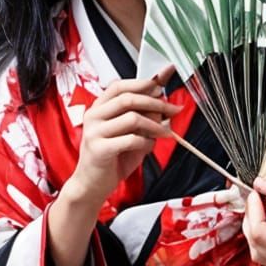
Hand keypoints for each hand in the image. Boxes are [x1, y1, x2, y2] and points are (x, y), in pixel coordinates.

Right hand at [63, 65, 179, 208]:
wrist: (92, 184)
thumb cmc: (112, 158)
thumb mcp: (130, 133)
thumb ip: (143, 117)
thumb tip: (164, 102)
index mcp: (99, 107)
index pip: (120, 85)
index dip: (143, 81)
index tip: (162, 81)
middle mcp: (94, 116)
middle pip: (129, 98)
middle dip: (155, 102)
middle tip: (172, 109)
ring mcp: (94, 132)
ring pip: (132, 117)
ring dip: (154, 124)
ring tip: (164, 132)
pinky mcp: (99, 149)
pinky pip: (130, 139)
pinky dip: (146, 142)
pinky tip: (148, 146)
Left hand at [242, 177, 265, 265]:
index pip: (260, 230)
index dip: (255, 206)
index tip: (260, 186)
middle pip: (250, 234)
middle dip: (252, 209)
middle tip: (261, 191)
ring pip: (250, 238)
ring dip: (254, 216)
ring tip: (264, 202)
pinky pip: (256, 242)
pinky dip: (258, 225)